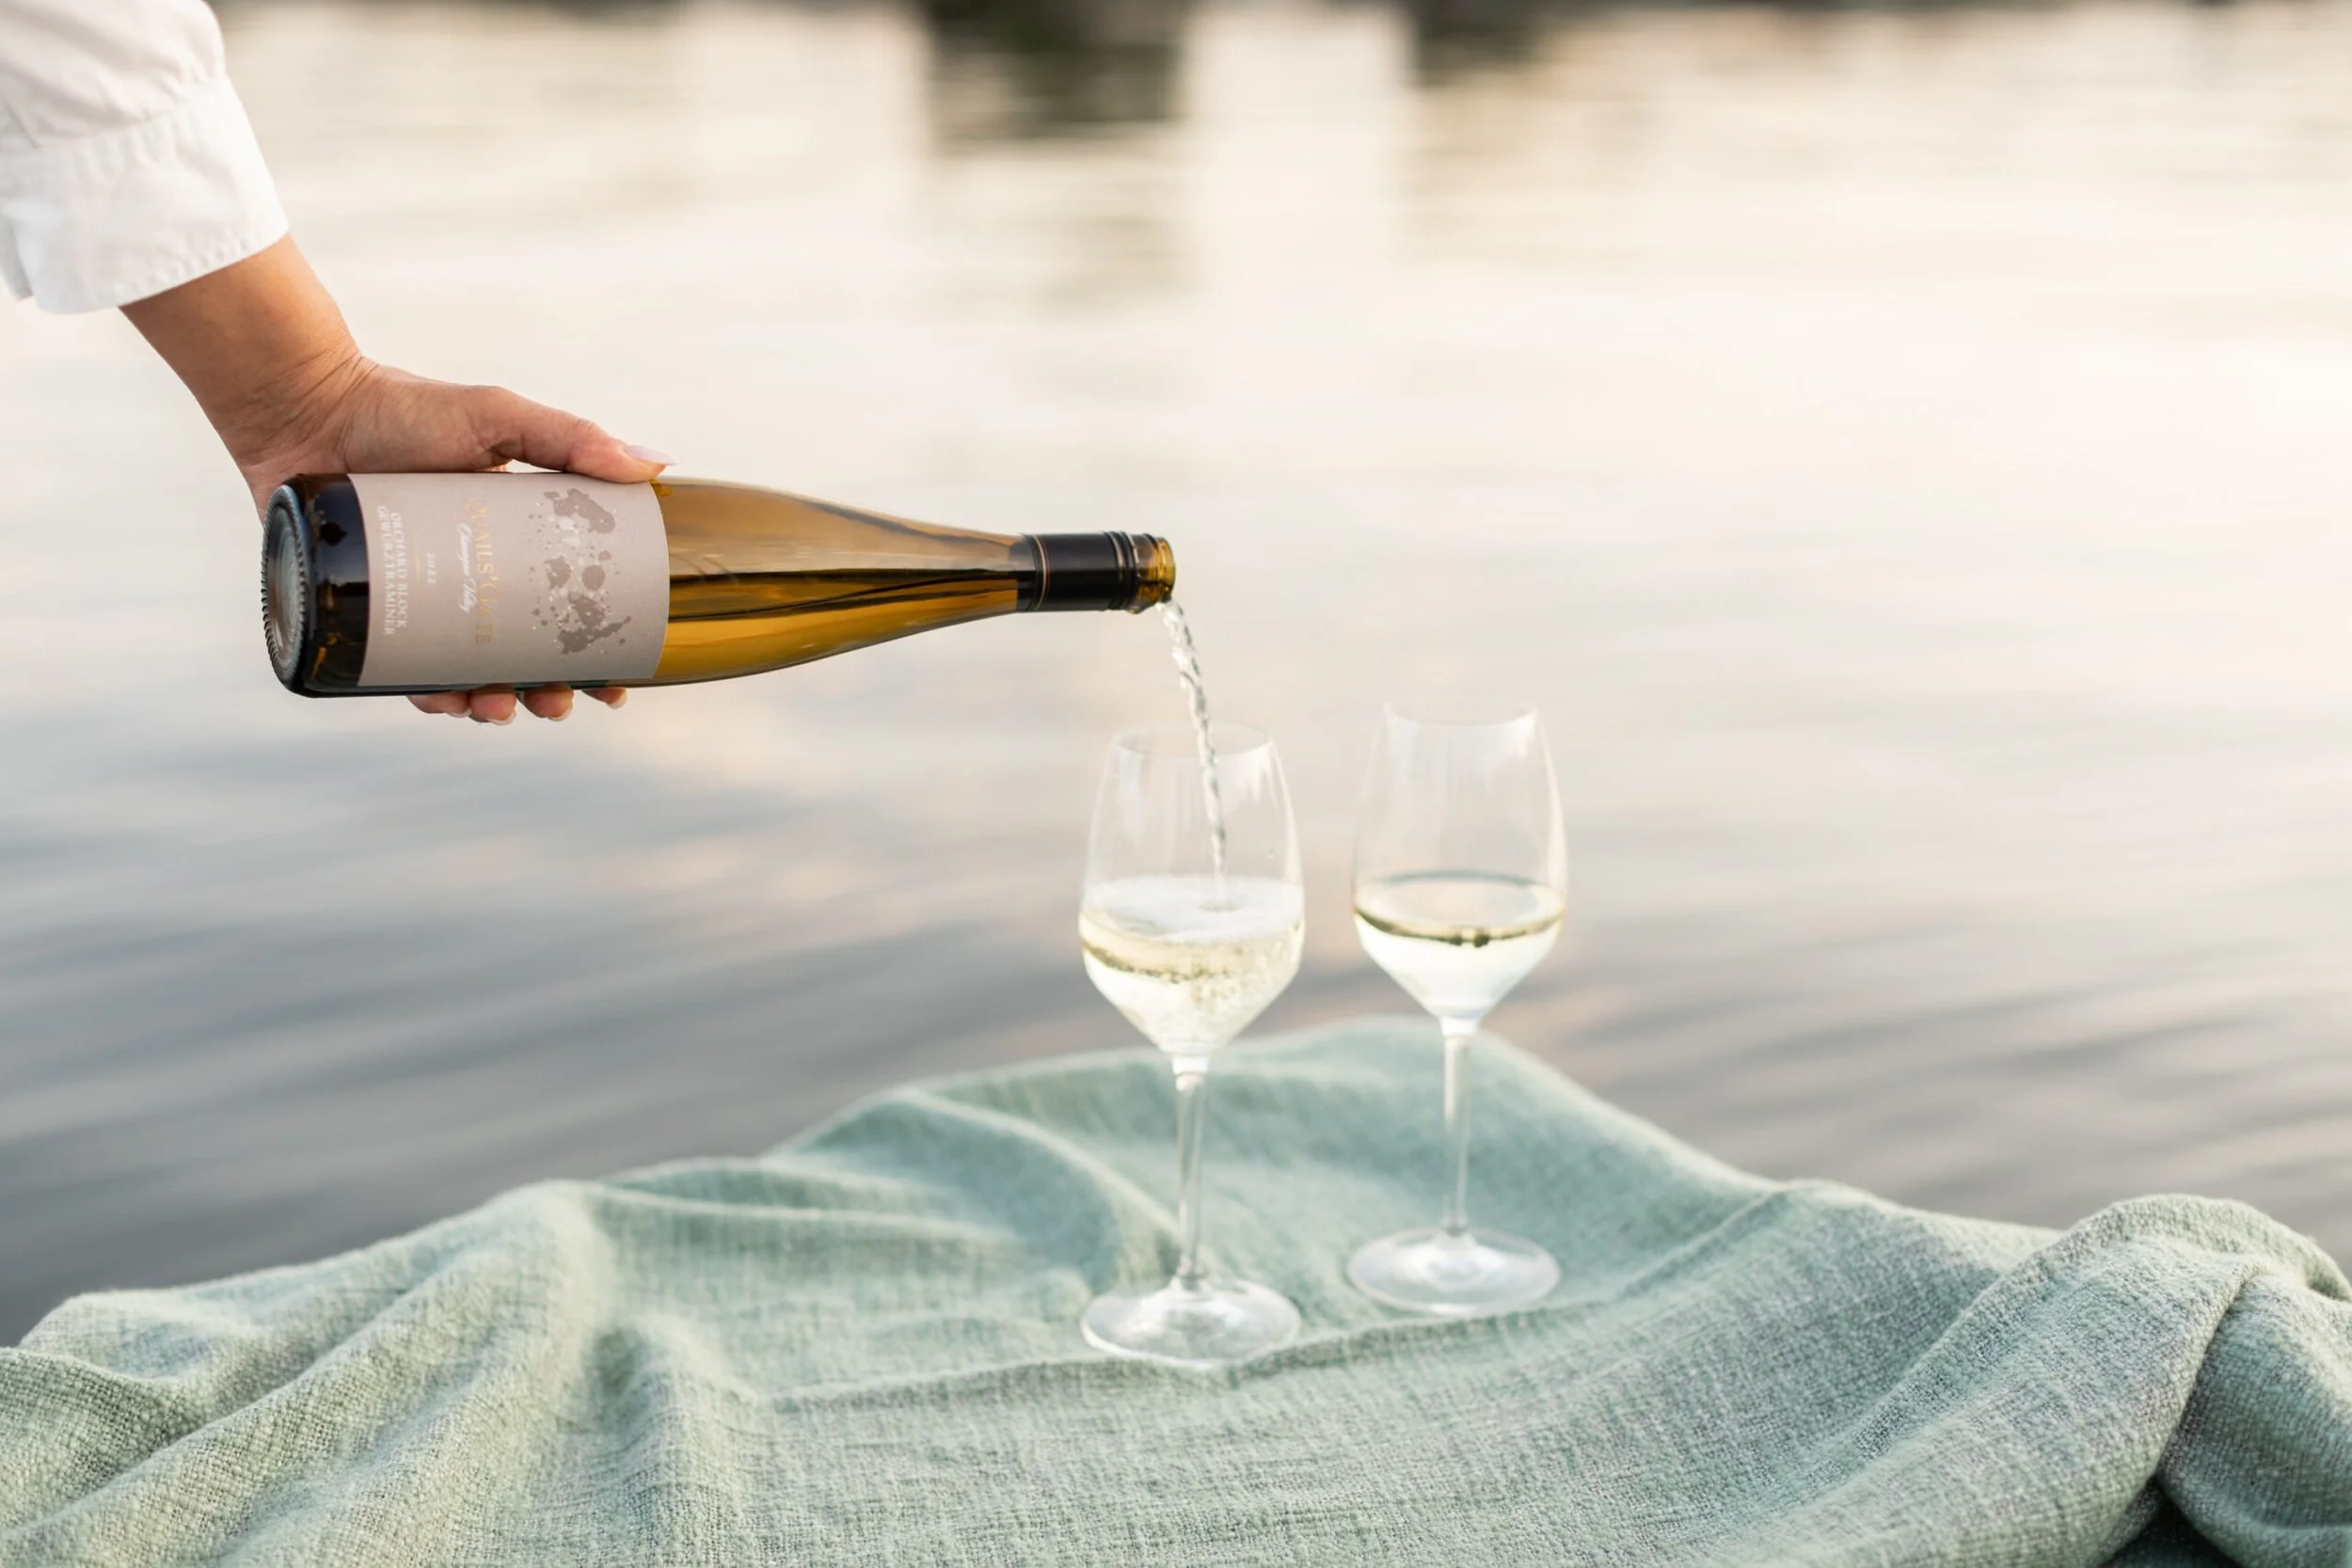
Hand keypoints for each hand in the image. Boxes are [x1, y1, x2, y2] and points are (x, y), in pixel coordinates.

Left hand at [123, 237, 668, 722]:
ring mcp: (413, 599)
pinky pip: (395, 671)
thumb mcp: (498, 418)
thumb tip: (658, 466)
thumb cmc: (403, 407)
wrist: (306, 406)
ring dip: (489, 705)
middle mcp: (466, 578)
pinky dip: (423, 693)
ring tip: (496, 707)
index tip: (617, 685)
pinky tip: (444, 701)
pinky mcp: (360, 611)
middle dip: (546, 693)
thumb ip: (573, 439)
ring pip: (461, 673)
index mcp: (510, 544)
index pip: (563, 610)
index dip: (594, 653)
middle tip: (557, 703)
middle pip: (518, 656)